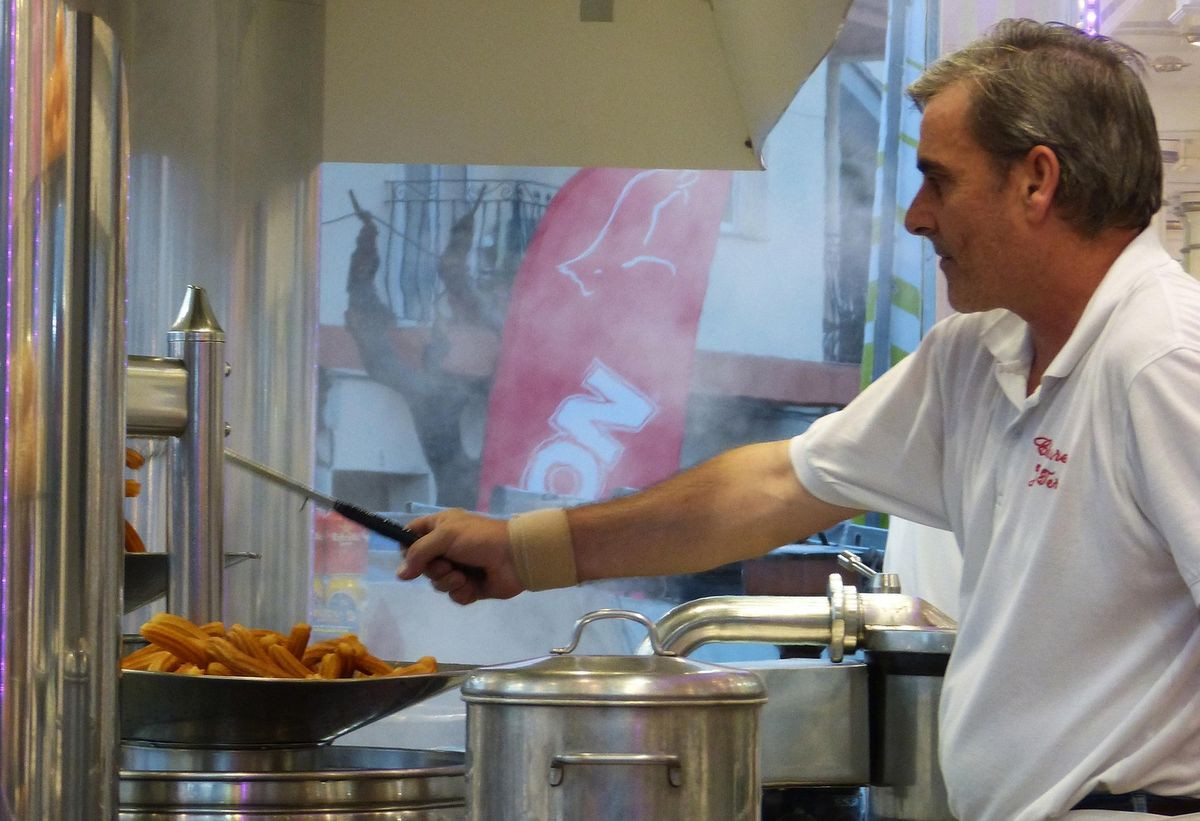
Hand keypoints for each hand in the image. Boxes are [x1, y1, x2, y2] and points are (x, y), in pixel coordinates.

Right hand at [397, 508, 523, 603]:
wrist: (515, 557)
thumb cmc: (480, 538)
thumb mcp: (446, 535)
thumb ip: (419, 552)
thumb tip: (400, 574)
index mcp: (441, 528)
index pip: (411, 536)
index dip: (407, 547)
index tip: (411, 556)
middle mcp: (447, 547)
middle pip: (422, 565)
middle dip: (433, 569)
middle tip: (447, 565)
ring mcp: (458, 568)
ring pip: (437, 583)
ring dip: (448, 582)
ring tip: (463, 576)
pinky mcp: (470, 586)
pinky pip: (454, 595)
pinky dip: (461, 592)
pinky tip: (472, 586)